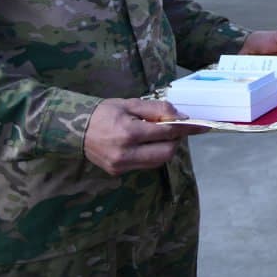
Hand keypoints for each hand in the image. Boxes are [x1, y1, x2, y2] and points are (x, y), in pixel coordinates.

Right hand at [84, 98, 208, 174]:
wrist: (74, 128)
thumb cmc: (104, 112)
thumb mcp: (131, 103)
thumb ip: (157, 109)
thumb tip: (180, 116)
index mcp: (128, 133)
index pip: (167, 132)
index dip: (186, 128)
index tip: (201, 126)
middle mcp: (125, 153)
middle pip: (166, 153)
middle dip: (176, 140)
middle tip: (173, 129)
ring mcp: (120, 166)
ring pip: (158, 161)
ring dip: (165, 148)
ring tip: (158, 135)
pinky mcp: (117, 172)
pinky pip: (145, 165)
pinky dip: (152, 154)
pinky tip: (146, 143)